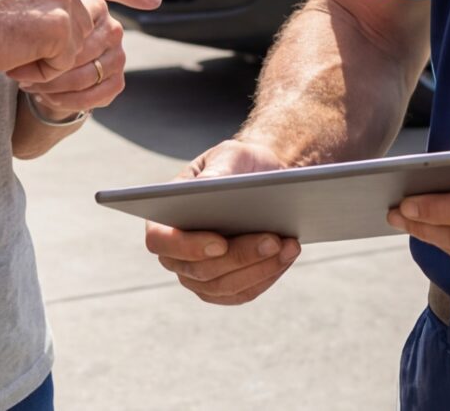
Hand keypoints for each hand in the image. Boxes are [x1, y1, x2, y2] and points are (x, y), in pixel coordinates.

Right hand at [0, 0, 158, 75]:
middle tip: (11, 43)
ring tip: (9, 49)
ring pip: (73, 44)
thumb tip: (68, 13)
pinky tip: (15, 60)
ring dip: (45, 59)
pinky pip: (64, 62)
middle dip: (54, 45)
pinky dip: (41, 70)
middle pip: (80, 22)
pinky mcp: (59, 24)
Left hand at [13, 0, 127, 118]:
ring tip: (31, 88)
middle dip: (47, 72)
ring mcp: (119, 57)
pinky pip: (92, 98)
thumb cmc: (45, 35)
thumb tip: (22, 38)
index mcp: (98, 7)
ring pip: (84, 80)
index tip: (21, 57)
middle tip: (22, 79)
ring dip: (53, 89)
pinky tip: (46, 98)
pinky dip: (65, 102)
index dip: (45, 47)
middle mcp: (114, 30)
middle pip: (78, 57)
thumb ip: (38, 18)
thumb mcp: (42, 19)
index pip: (72, 31)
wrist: (56, 63)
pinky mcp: (118, 82)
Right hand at [144, 139, 302, 305]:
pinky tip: (288, 255)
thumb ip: (216, 170)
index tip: (219, 243)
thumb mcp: (230, 156)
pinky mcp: (223, 287)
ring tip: (289, 246)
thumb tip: (204, 189)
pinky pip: (242, 292)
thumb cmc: (240, 165)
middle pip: (199, 269)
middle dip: (240, 256)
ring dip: (259, 268)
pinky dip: (267, 275)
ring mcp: (197, 275)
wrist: (262, 183)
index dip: (187, 246)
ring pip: (224, 285)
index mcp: (165, 216)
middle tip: (273, 240)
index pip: (161, 241)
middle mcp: (175, 252)